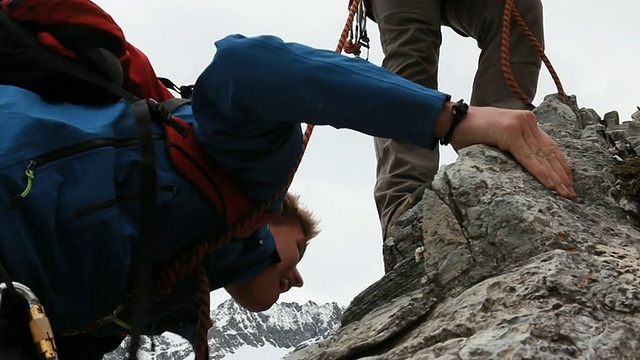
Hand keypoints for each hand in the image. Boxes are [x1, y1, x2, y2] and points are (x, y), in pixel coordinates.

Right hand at [443, 104, 576, 199]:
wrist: (452, 120)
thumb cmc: (470, 133)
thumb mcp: (497, 140)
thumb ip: (513, 148)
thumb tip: (525, 168)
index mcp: (526, 122)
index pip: (549, 146)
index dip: (561, 165)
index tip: (569, 182)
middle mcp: (527, 121)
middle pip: (550, 152)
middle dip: (562, 175)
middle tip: (572, 194)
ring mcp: (520, 125)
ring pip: (542, 157)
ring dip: (555, 178)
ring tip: (565, 194)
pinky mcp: (511, 133)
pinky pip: (528, 158)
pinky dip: (540, 172)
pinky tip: (550, 184)